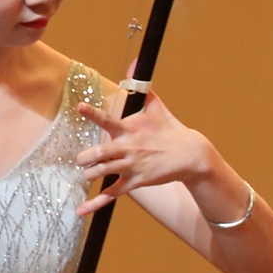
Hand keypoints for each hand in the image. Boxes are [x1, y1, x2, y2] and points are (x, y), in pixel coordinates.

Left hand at [72, 89, 224, 216]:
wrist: (192, 155)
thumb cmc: (171, 130)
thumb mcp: (158, 107)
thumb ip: (143, 88)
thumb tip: (136, 62)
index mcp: (130, 130)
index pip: (109, 119)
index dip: (94, 113)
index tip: (80, 107)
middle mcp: (128, 148)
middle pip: (98, 153)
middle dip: (86, 157)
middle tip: (82, 158)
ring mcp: (131, 167)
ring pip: (102, 172)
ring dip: (90, 173)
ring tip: (88, 172)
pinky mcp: (135, 182)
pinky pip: (111, 194)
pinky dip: (95, 204)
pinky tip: (80, 211)